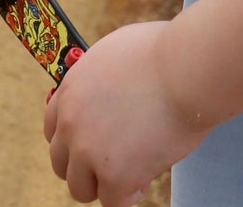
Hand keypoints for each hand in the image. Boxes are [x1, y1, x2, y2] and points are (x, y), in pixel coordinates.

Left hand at [43, 20, 209, 206]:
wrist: (189, 67)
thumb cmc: (167, 52)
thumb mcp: (118, 51)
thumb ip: (101, 78)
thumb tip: (105, 94)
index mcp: (72, 89)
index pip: (53, 128)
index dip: (73, 138)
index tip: (94, 141)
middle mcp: (71, 121)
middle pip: (62, 163)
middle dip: (88, 163)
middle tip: (118, 155)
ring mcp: (89, 151)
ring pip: (82, 188)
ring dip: (106, 181)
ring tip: (137, 165)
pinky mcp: (114, 175)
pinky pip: (114, 201)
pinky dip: (132, 190)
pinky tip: (150, 170)